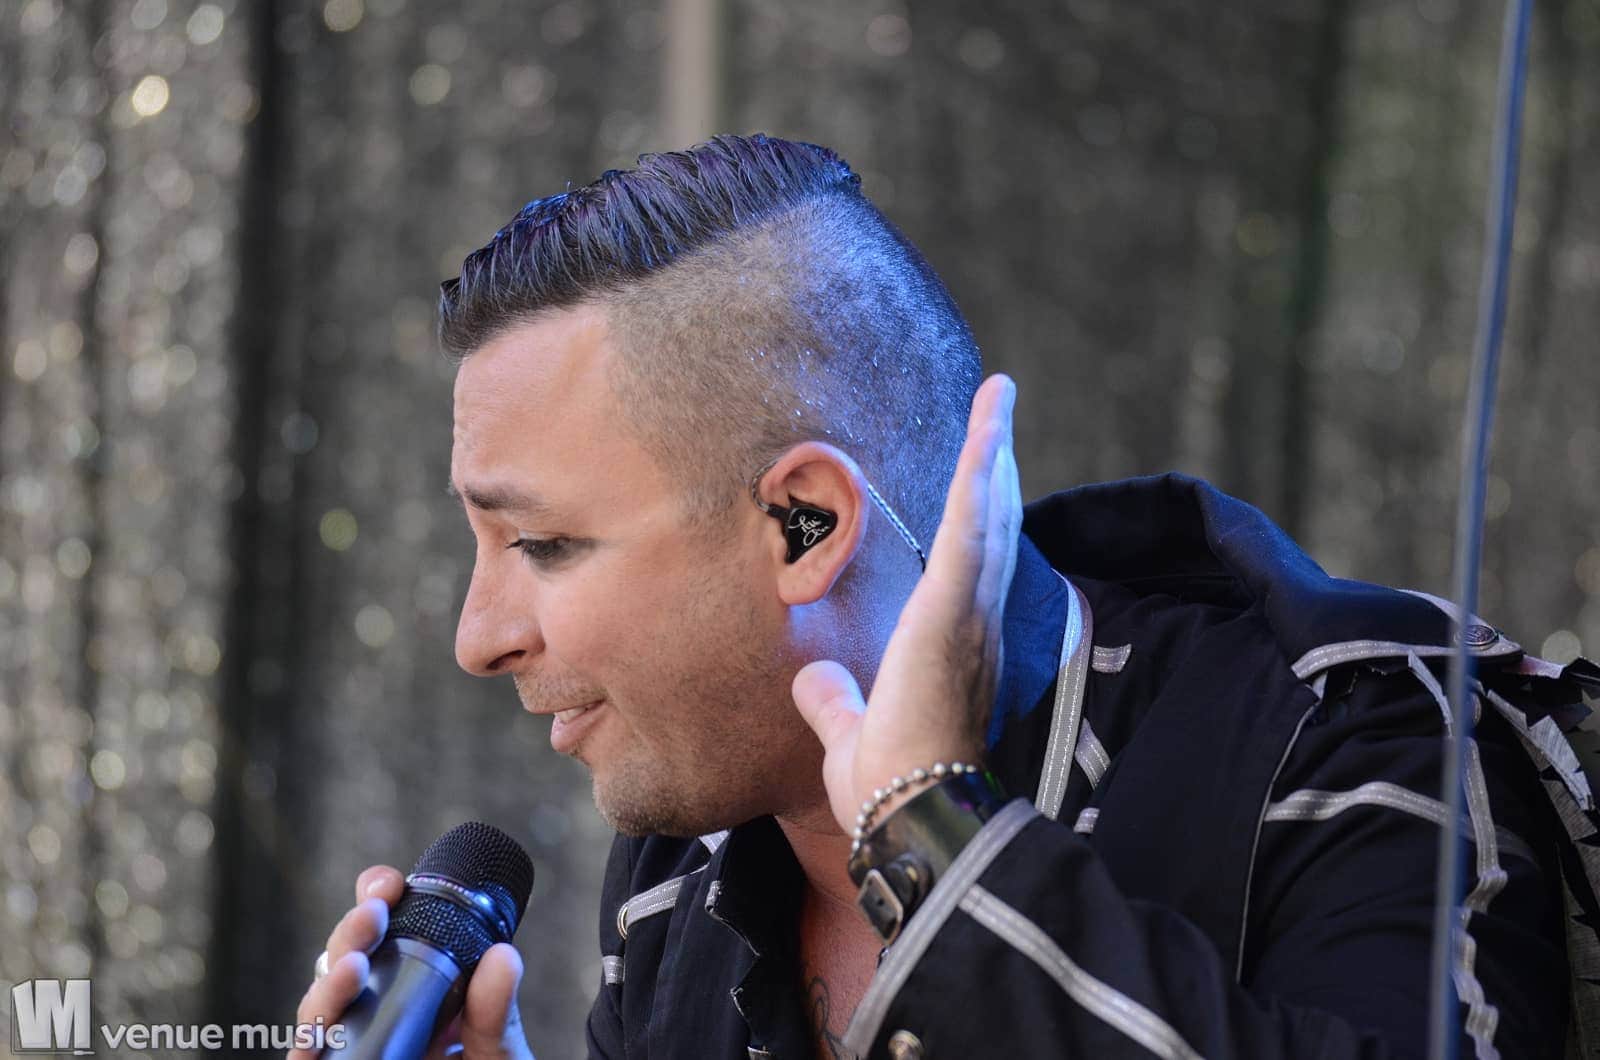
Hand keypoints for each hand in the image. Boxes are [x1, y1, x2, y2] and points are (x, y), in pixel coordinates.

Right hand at [291, 865, 533, 1059]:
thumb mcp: (499, 1050)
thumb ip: (497, 1012)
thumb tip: (504, 956)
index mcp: (410, 992)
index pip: (381, 935)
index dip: (374, 901)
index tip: (388, 882)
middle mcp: (373, 1018)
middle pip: (341, 964)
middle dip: (350, 933)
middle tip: (375, 912)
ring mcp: (352, 1053)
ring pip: (317, 1013)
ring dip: (327, 985)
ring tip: (353, 966)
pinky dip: (306, 1048)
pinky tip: (318, 1037)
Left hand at [792, 373, 1021, 833]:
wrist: (910, 814)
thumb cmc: (890, 786)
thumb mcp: (850, 733)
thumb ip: (834, 701)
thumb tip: (813, 679)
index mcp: (953, 644)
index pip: (970, 562)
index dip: (980, 513)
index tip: (982, 472)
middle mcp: (975, 622)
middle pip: (992, 525)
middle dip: (996, 465)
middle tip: (997, 410)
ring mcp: (970, 614)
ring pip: (989, 514)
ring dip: (994, 450)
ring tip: (997, 394)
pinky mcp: (954, 611)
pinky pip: (973, 530)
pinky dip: (982, 477)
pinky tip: (989, 432)